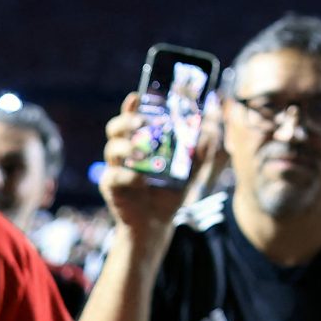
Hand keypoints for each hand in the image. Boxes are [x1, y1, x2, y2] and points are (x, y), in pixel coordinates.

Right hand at [97, 93, 185, 243]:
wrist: (156, 223)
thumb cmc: (169, 193)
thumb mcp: (188, 172)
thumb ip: (198, 154)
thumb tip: (209, 135)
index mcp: (140, 143)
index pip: (131, 118)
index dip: (131, 107)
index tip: (136, 96)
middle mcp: (125, 152)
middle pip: (115, 129)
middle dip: (125, 121)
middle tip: (141, 122)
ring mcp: (115, 169)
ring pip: (112, 150)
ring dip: (127, 147)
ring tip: (143, 153)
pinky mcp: (110, 187)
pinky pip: (114, 176)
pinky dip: (128, 176)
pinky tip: (140, 180)